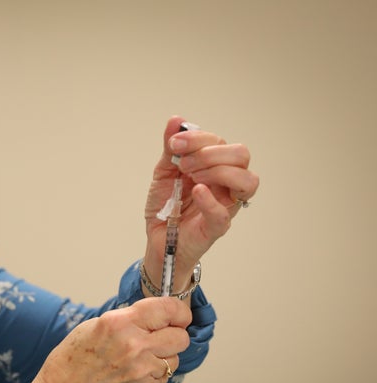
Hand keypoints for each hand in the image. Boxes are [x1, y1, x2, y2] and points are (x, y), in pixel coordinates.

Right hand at [31, 297, 190, 382]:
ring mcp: (141, 370)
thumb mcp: (95, 326)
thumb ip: (128, 319)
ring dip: (164, 356)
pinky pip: (164, 376)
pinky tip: (136, 372)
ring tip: (142, 357)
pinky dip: (156, 373)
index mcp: (119, 323)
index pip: (168, 309)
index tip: (179, 315)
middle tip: (163, 336)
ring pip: (175, 358)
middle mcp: (134, 345)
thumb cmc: (72, 360)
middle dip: (175, 334)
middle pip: (181, 336)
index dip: (179, 311)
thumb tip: (156, 316)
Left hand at [143, 116, 258, 289]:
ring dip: (217, 171)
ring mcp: (225, 204)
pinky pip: (224, 213)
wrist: (158, 238)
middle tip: (183, 165)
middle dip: (209, 153)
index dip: (198, 138)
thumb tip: (176, 120)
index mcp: (214, 166)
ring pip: (247, 180)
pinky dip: (211, 199)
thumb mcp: (163, 172)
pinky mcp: (216, 227)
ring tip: (192, 178)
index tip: (175, 144)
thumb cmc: (167, 206)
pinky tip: (197, 191)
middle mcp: (225, 182)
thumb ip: (170, 148)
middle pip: (240, 155)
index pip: (220, 142)